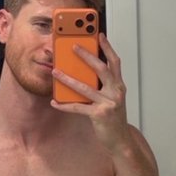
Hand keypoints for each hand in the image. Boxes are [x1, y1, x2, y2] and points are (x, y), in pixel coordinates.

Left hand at [51, 34, 128, 152]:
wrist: (120, 140)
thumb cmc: (114, 119)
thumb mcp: (111, 99)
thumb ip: (102, 86)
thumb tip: (83, 74)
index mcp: (119, 86)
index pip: (114, 62)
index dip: (108, 47)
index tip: (100, 35)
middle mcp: (116, 92)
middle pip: (101, 69)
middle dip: (87, 56)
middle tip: (73, 46)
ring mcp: (108, 103)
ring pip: (86, 87)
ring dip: (69, 79)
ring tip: (56, 72)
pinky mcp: (99, 115)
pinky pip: (78, 107)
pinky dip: (65, 105)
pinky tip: (55, 102)